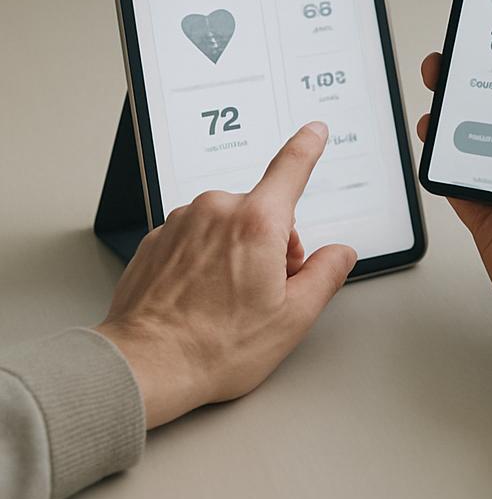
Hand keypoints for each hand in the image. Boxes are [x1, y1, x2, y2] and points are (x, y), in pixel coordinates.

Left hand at [96, 122, 356, 426]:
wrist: (145, 366)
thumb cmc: (215, 348)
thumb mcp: (292, 319)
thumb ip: (325, 276)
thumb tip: (339, 255)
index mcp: (257, 223)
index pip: (291, 168)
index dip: (308, 147)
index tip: (315, 132)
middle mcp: (217, 210)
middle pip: (261, 212)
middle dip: (272, 244)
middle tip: (263, 293)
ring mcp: (182, 222)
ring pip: (226, 225)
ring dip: (235, 251)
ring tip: (224, 303)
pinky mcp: (156, 239)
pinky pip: (194, 238)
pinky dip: (203, 260)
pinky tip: (199, 298)